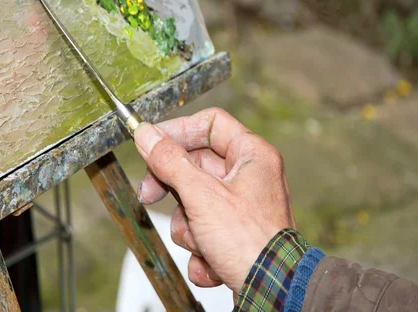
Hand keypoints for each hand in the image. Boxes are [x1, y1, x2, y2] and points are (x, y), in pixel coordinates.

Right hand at [134, 108, 294, 293]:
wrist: (272, 292)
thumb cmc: (250, 243)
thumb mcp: (201, 196)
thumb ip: (170, 162)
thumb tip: (145, 134)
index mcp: (251, 155)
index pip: (210, 124)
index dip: (177, 130)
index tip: (149, 142)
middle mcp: (248, 176)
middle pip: (195, 166)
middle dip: (174, 191)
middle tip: (148, 194)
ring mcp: (241, 206)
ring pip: (194, 203)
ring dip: (188, 228)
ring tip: (202, 243)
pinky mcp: (234, 233)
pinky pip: (203, 230)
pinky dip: (200, 249)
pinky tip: (212, 262)